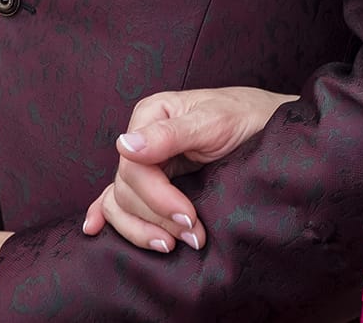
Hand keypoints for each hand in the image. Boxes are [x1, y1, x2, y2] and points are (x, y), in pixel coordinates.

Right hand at [83, 86, 296, 253]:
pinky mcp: (154, 180)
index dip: (157, 198)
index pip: (133, 167)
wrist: (267, 125)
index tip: (189, 218)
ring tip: (170, 246)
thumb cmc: (243, 116)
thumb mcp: (212, 121)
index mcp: (150, 115)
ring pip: (121, 201)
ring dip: (141, 229)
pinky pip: (120, 198)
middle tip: (193, 235)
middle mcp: (142, 138)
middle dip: (156, 217)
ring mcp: (147, 161)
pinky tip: (94, 228)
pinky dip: (105, 213)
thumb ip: (170, 134)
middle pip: (126, 188)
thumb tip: (124, 146)